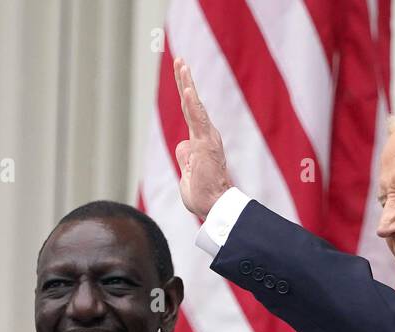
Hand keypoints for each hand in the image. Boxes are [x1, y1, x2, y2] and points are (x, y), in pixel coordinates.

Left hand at [172, 57, 232, 218]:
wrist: (215, 207)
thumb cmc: (203, 195)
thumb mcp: (187, 175)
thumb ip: (185, 158)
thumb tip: (182, 147)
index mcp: (201, 143)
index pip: (191, 115)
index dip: (186, 96)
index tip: (181, 77)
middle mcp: (206, 136)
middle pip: (193, 104)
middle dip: (185, 81)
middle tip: (179, 60)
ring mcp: (206, 139)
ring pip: (194, 107)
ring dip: (187, 84)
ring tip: (181, 64)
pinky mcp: (205, 144)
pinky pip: (198, 120)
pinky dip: (193, 103)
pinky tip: (188, 88)